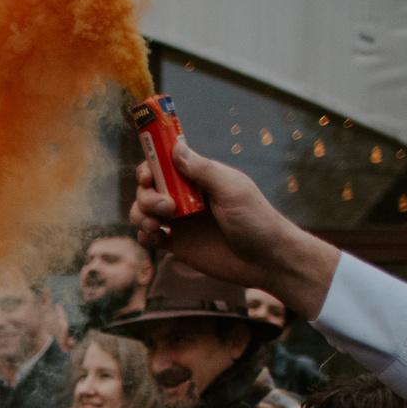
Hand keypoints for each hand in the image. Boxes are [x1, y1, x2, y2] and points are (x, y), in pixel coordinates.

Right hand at [129, 138, 340, 320]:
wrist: (265, 260)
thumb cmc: (255, 220)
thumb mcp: (231, 189)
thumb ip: (202, 170)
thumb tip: (176, 147)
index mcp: (199, 178)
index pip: (165, 165)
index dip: (150, 168)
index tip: (148, 177)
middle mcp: (185, 197)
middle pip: (149, 189)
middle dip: (148, 197)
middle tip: (167, 209)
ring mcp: (180, 221)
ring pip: (144, 212)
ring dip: (141, 216)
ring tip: (156, 227)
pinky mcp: (177, 244)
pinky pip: (149, 237)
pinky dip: (145, 236)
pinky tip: (157, 238)